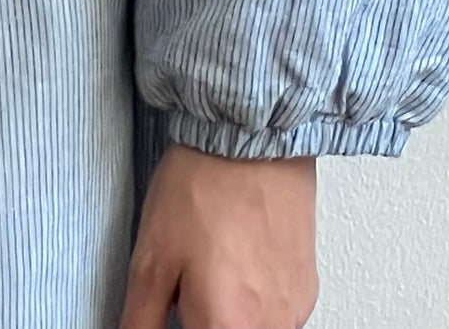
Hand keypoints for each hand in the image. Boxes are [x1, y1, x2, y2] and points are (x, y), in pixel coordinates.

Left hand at [119, 141, 318, 328]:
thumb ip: (142, 318)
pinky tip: (240, 256)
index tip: (176, 302)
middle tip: (192, 278)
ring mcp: (293, 311)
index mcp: (223, 327)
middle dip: (204, 316)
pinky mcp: (307, 289)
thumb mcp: (151, 257)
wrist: (253, 138)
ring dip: (230, 311)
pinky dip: (255, 297)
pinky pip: (276, 313)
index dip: (181, 318)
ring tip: (216, 262)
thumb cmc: (203, 188)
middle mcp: (267, 328)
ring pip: (252, 326)